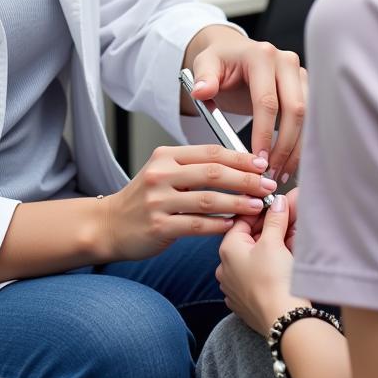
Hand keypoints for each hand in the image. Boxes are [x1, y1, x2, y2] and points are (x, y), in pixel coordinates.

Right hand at [99, 144, 278, 261]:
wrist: (109, 224)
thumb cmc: (143, 199)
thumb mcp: (163, 173)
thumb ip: (194, 167)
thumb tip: (237, 167)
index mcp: (165, 156)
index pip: (210, 151)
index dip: (240, 158)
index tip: (261, 165)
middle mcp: (160, 174)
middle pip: (213, 173)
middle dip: (246, 179)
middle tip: (267, 186)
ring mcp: (158, 201)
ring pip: (208, 199)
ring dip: (238, 203)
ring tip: (257, 207)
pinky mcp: (159, 226)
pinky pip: (197, 225)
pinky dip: (219, 225)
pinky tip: (234, 225)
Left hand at [184, 26, 307, 182]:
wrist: (234, 51)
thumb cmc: (220, 60)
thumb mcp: (205, 64)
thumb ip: (203, 78)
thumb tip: (201, 92)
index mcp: (262, 56)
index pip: (267, 101)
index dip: (264, 133)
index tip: (258, 161)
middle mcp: (286, 62)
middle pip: (295, 110)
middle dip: (285, 146)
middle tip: (270, 173)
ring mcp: (300, 75)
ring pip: (307, 118)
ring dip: (296, 149)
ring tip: (279, 174)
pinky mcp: (307, 88)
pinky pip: (309, 120)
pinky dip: (300, 144)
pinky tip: (288, 163)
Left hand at [216, 192, 309, 336]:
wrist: (284, 320)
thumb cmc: (275, 279)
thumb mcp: (274, 242)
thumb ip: (274, 218)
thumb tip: (277, 202)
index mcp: (227, 249)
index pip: (242, 220)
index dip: (261, 212)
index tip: (277, 208)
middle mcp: (224, 268)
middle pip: (248, 241)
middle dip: (268, 232)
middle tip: (288, 226)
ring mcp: (233, 288)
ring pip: (252, 261)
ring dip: (269, 252)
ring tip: (288, 247)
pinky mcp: (244, 304)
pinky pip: (254, 279)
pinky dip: (266, 272)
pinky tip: (281, 269)